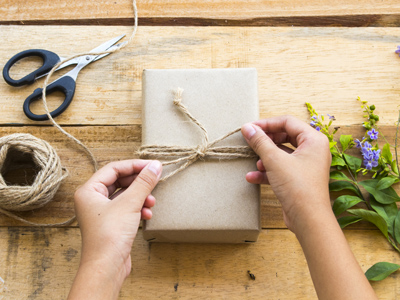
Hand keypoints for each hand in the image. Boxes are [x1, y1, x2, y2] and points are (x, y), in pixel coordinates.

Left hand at [68, 159, 161, 299]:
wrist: (106, 267)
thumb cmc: (109, 236)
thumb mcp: (130, 203)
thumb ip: (144, 182)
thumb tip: (155, 166)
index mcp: (89, 191)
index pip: (114, 169)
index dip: (134, 166)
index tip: (152, 166)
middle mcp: (93, 200)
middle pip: (120, 181)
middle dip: (139, 183)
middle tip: (155, 180)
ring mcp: (102, 212)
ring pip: (125, 195)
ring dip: (140, 196)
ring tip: (151, 202)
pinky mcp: (111, 223)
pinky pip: (127, 208)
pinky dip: (138, 208)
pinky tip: (147, 214)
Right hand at [241, 115, 331, 232]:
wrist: (308, 219)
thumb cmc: (298, 187)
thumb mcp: (274, 160)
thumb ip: (260, 142)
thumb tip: (247, 128)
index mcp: (313, 140)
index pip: (287, 122)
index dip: (267, 123)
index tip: (250, 128)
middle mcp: (313, 150)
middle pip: (284, 137)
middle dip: (266, 142)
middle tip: (250, 142)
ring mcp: (306, 165)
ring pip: (282, 154)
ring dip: (265, 158)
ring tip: (255, 163)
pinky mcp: (299, 179)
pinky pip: (281, 168)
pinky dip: (268, 171)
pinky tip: (253, 177)